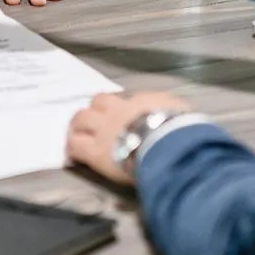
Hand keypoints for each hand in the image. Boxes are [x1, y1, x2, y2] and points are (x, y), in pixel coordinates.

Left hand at [67, 90, 193, 184]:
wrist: (165, 143)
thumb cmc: (179, 129)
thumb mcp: (182, 112)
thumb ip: (174, 112)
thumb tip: (181, 116)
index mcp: (142, 101)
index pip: (125, 99)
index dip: (119, 106)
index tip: (119, 114)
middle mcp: (118, 111)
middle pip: (98, 102)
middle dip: (94, 110)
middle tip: (92, 120)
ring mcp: (104, 130)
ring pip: (80, 119)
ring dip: (78, 126)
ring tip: (76, 133)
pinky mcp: (94, 151)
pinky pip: (75, 145)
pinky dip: (72, 148)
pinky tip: (72, 155)